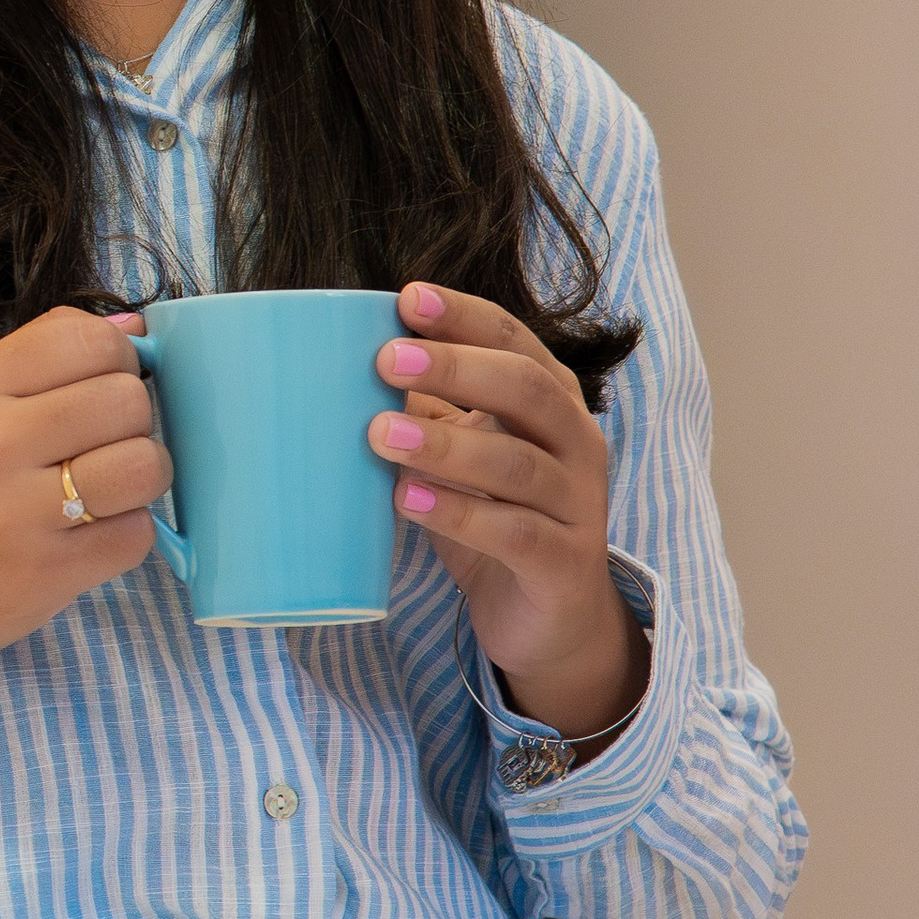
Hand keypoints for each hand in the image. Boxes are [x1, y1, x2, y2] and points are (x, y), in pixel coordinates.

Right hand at [0, 306, 170, 705]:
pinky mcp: (49, 572)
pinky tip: (91, 533)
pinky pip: (138, 533)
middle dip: (133, 422)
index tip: (99, 388)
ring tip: (109, 487)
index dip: (118, 362)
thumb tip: (137, 327)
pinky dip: (127, 532)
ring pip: (145, 465)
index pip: (90, 339)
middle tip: (102, 444)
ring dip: (142, 476)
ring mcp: (20, 512)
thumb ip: (46, 355)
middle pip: (128, 399)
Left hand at [372, 281, 647, 745]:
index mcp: (552, 404)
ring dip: (446, 445)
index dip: (464, 316)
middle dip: (455, 367)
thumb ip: (428, 413)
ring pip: (517, 464)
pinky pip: (515, 534)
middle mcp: (576, 444)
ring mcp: (576, 506)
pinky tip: (407, 501)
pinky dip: (459, 515)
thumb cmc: (497, 522)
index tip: (406, 297)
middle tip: (386, 360)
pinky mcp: (563, 564)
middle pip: (524, 389)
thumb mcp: (462, 459)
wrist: (552, 621)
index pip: (514, 341)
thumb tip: (342, 364)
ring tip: (379, 435)